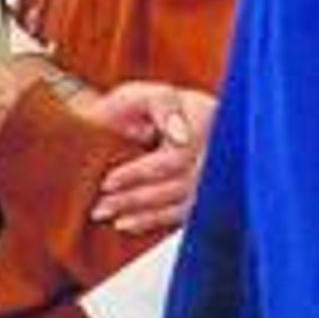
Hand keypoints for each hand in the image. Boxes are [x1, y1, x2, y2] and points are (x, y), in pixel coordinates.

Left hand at [77, 81, 216, 233]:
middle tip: (102, 206)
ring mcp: (213, 171)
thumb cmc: (134, 105)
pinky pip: (184, 214)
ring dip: (144, 214)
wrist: (131, 116)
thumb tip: (180, 136)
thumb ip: (161, 104)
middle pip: (181, 183)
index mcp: (204, 117)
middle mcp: (216, 147)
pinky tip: (128, 223)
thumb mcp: (141, 94)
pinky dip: (155, 220)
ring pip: (184, 204)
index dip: (141, 172)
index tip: (107, 182)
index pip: (177, 154)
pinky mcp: (204, 192)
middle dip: (138, 198)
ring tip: (108, 215)